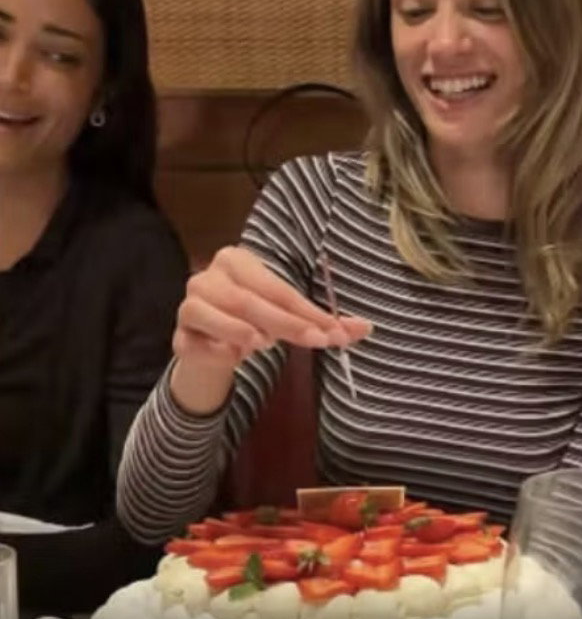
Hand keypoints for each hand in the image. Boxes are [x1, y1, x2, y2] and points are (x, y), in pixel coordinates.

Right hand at [170, 246, 371, 412]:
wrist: (211, 350)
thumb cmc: (255, 323)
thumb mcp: (288, 318)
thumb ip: (322, 322)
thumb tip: (366, 329)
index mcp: (238, 261)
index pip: (277, 288)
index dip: (307, 311)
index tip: (334, 332)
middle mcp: (208, 277)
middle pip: (250, 301)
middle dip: (288, 324)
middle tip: (319, 342)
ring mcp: (188, 306)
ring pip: (214, 315)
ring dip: (244, 333)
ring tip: (264, 346)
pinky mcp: (178, 337)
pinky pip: (195, 345)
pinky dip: (219, 352)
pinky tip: (235, 358)